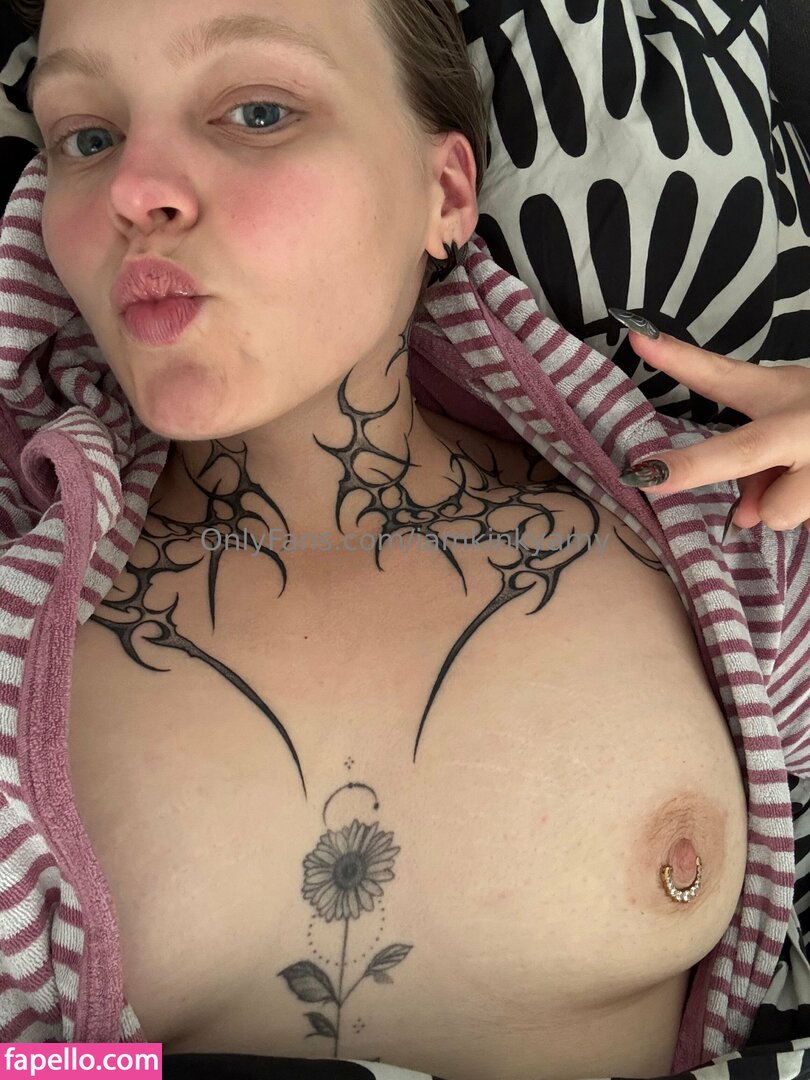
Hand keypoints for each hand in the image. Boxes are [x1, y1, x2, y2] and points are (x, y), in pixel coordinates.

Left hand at [610, 312, 809, 538]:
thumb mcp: (786, 414)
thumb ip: (753, 459)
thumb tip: (745, 516)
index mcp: (781, 393)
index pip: (723, 374)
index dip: (678, 359)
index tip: (636, 340)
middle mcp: (803, 422)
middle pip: (741, 450)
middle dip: (692, 467)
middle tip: (648, 477)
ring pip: (777, 512)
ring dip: (785, 505)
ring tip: (808, 476)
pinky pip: (807, 523)